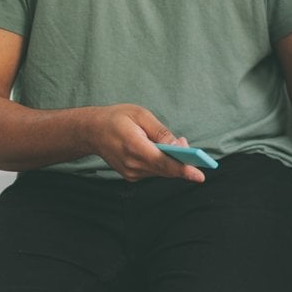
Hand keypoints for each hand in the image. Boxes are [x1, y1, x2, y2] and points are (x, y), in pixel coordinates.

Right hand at [86, 105, 205, 182]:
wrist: (91, 131)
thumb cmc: (117, 118)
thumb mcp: (141, 115)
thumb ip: (161, 132)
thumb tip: (178, 146)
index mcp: (134, 147)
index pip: (163, 162)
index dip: (183, 169)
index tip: (199, 175)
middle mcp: (132, 164)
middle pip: (166, 169)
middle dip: (182, 160)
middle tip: (186, 144)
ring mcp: (131, 172)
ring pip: (161, 171)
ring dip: (172, 161)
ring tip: (176, 145)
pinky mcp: (131, 175)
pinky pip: (154, 171)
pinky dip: (162, 163)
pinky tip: (161, 150)